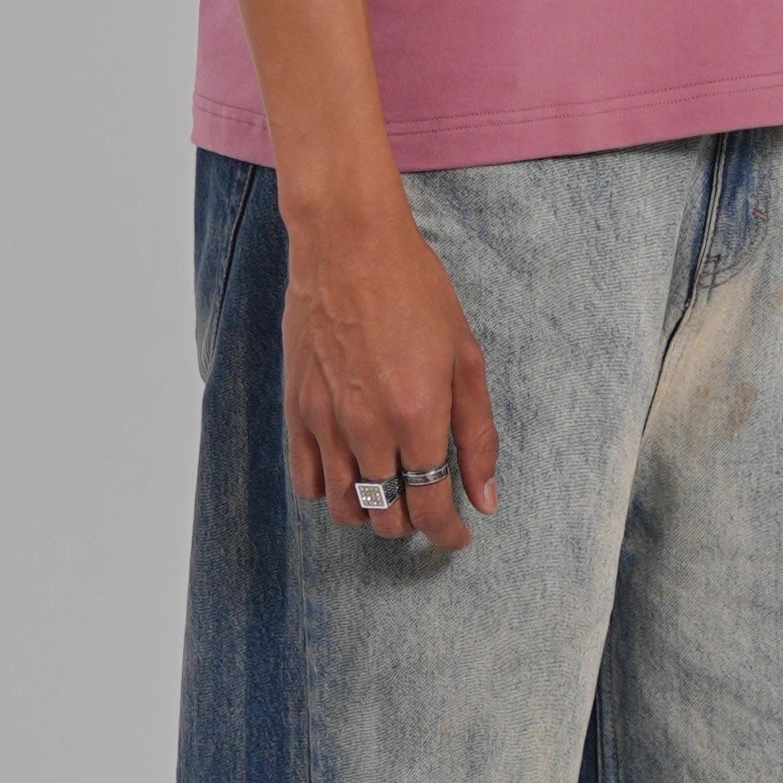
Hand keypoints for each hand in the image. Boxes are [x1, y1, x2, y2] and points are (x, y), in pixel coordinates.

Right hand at [283, 191, 499, 549]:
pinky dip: (330, 491)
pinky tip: (351, 474)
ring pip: (345, 507)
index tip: (457, 536)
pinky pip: (306, 479)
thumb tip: (486, 496)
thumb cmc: (415, 291)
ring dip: (371, 513)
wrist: (349, 246)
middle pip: (387, 516)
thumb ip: (477, 434)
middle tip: (427, 508)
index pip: (431, 508)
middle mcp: (368, 429)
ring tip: (390, 493)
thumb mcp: (465, 358)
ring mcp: (326, 421)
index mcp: (418, 417)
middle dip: (412, 524)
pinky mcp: (297, 409)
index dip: (448, 534)